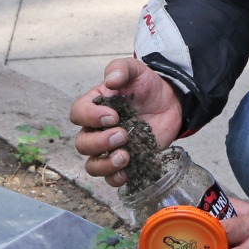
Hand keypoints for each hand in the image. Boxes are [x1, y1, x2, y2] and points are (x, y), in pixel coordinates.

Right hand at [68, 56, 182, 186]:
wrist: (170, 101)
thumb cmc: (147, 85)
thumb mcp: (135, 70)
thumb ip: (120, 69)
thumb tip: (110, 80)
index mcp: (95, 106)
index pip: (78, 114)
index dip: (90, 117)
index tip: (113, 115)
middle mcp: (97, 130)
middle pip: (82, 144)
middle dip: (100, 142)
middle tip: (123, 134)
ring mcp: (110, 148)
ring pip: (92, 165)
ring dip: (105, 164)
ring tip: (125, 156)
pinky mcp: (126, 162)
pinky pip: (111, 178)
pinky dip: (116, 178)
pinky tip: (128, 172)